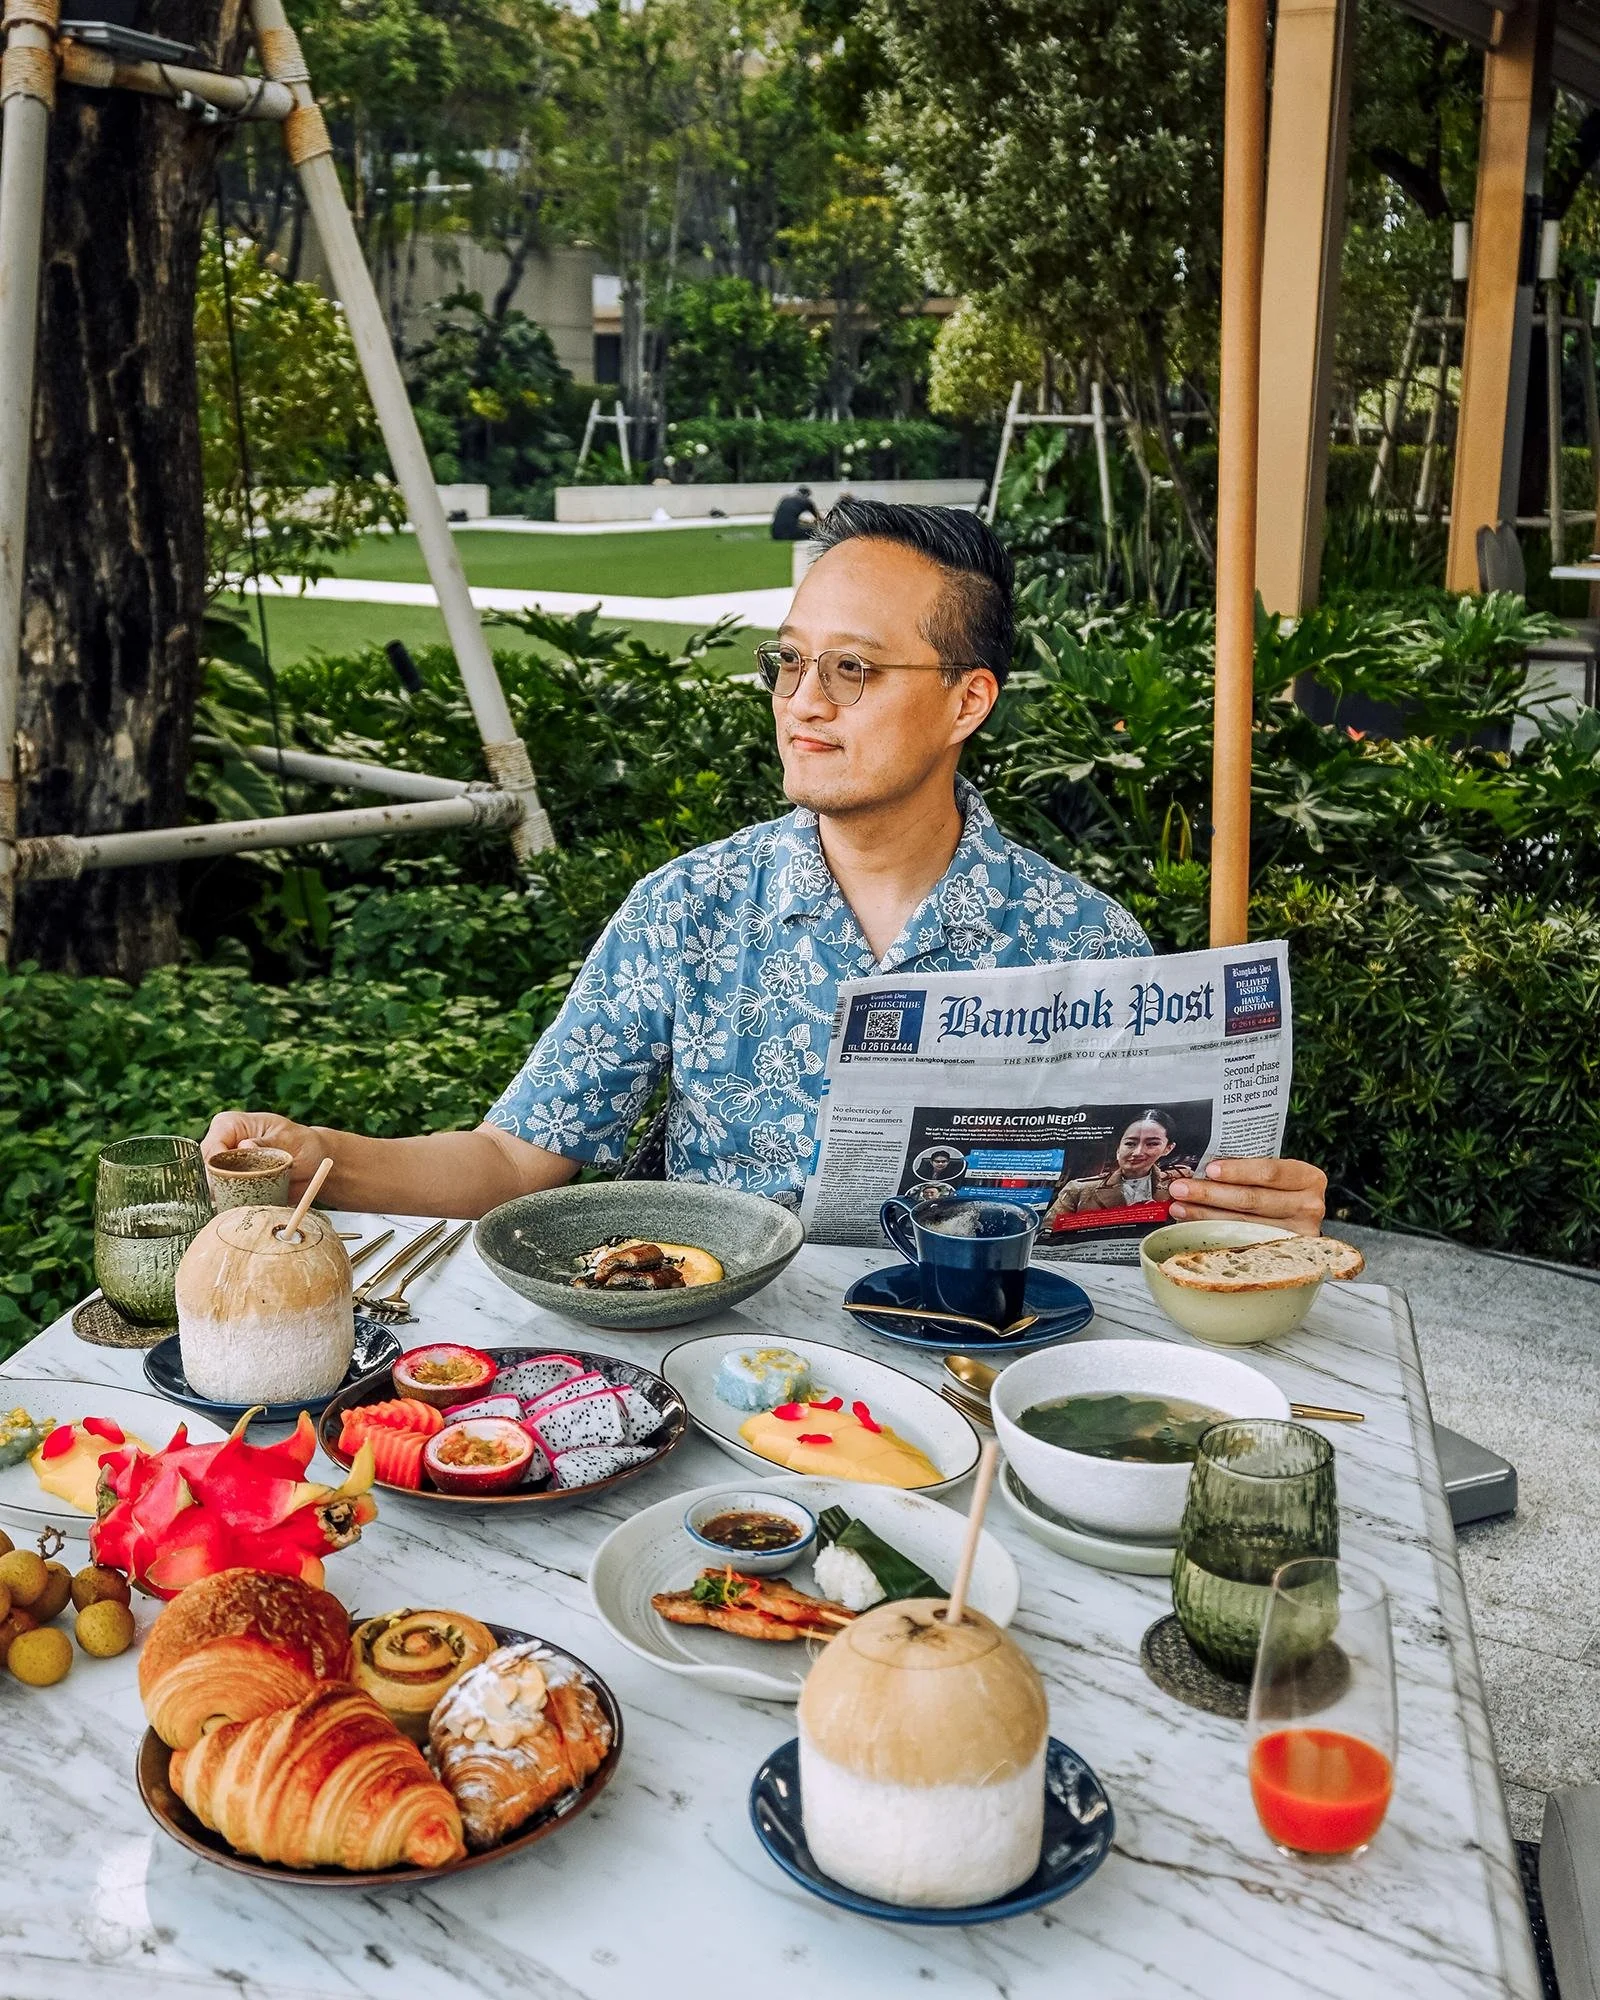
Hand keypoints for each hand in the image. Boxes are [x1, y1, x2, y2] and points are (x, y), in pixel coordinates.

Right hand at [201, 1110, 328, 1198]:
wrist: (313, 1165)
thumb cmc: (303, 1145)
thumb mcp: (289, 1140)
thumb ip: (267, 1144)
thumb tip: (245, 1145)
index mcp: (229, 1125)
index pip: (211, 1148)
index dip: (218, 1166)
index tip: (235, 1179)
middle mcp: (220, 1145)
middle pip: (205, 1170)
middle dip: (221, 1185)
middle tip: (244, 1193)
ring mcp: (222, 1168)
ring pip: (210, 1188)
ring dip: (228, 1196)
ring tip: (252, 1198)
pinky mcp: (229, 1186)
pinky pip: (221, 1199)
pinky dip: (233, 1205)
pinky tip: (249, 1207)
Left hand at [1166, 1158, 1326, 1235]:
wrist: (1298, 1218)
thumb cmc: (1278, 1190)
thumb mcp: (1273, 1175)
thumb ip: (1247, 1170)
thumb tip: (1198, 1167)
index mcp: (1308, 1178)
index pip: (1269, 1172)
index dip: (1237, 1171)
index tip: (1209, 1169)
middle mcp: (1309, 1206)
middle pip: (1253, 1200)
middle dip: (1211, 1193)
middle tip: (1180, 1188)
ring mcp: (1299, 1234)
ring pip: (1243, 1224)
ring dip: (1205, 1214)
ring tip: (1179, 1206)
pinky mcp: (1285, 1254)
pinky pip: (1243, 1242)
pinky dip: (1215, 1232)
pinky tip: (1194, 1225)